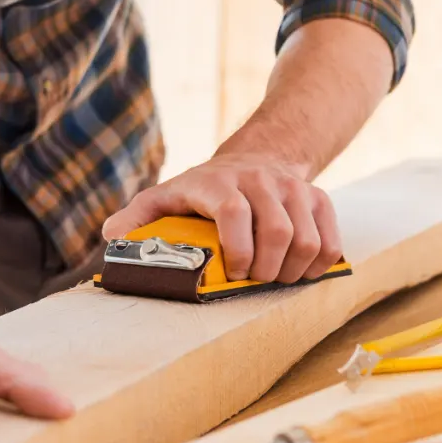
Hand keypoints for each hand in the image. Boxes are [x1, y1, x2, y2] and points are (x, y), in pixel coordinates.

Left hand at [102, 153, 342, 283]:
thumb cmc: (201, 190)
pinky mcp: (318, 199)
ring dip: (292, 272)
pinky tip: (299, 272)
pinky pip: (331, 241)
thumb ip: (136, 218)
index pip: (233, 211)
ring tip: (275, 279)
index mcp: (217, 182)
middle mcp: (259, 180)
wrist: (252, 159)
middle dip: (267, 269)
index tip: (235, 273)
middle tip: (255, 282)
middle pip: (277, 231)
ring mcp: (293, 189)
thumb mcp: (163, 197)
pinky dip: (319, 266)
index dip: (237, 248)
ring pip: (307, 240)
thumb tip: (110, 238)